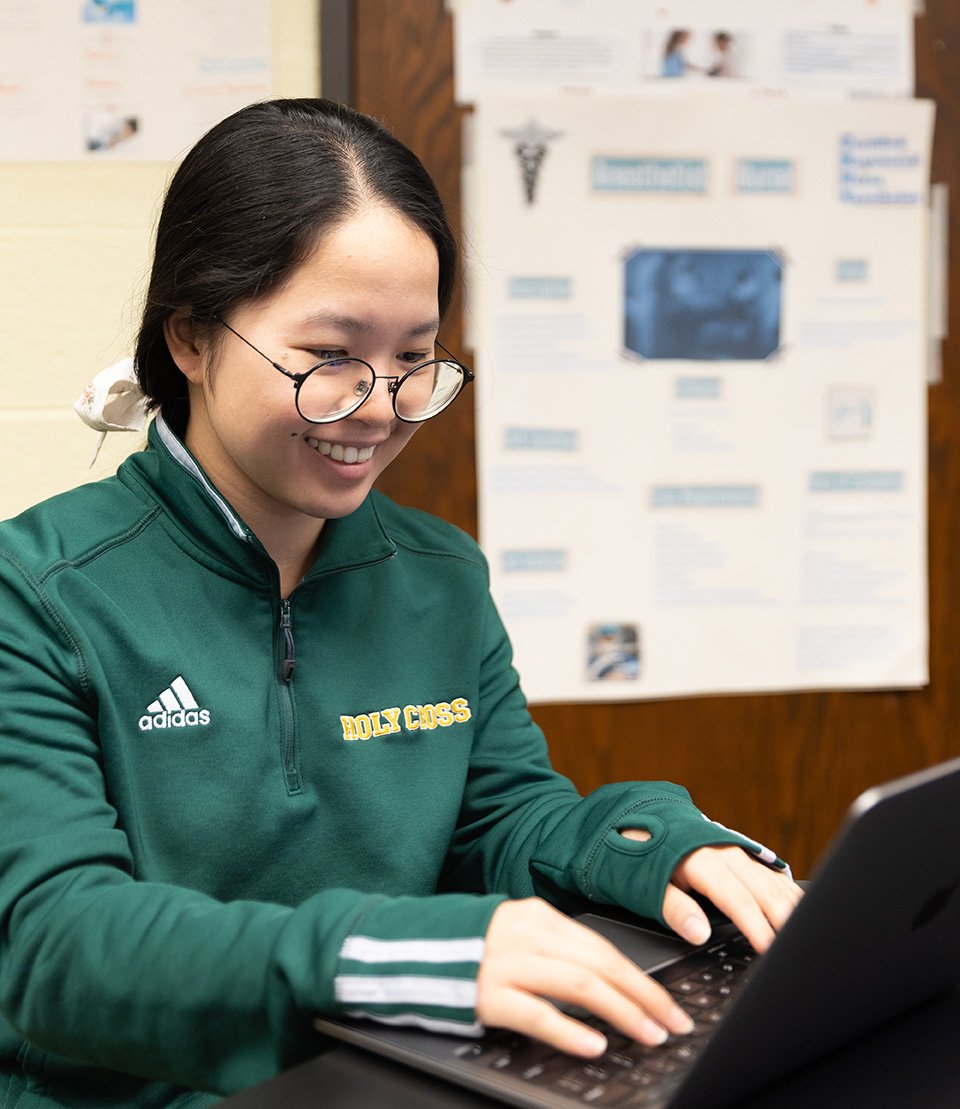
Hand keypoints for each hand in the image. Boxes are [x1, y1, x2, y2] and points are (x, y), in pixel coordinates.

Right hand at [476, 897, 693, 1056]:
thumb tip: (607, 980)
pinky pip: (536, 1013)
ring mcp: (505, 963)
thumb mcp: (516, 934)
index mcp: (537, 916)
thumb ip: (555, 949)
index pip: (603, 948)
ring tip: (648, 1034)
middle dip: (644, 996)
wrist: (402, 947)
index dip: (641, 978)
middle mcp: (526, 934)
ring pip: (578, 985)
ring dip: (621, 1012)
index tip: (669, 1004)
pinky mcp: (486, 993)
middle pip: (599, 964)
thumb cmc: (466, 945)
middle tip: (673, 1023)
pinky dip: (569, 1031)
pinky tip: (593, 1045)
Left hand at [621, 830, 802, 951]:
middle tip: (804, 947)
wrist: (634, 816)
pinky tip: (799, 902)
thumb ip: (673, 908)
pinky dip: (786, 888)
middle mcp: (723, 851)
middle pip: (764, 888)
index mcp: (701, 859)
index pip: (736, 898)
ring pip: (771, 878)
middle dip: (786, 917)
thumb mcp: (643, 883)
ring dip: (792, 903)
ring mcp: (734, 849)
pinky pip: (768, 870)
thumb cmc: (637, 855)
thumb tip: (700, 933)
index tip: (771, 949)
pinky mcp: (737, 851)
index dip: (755, 925)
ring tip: (813, 929)